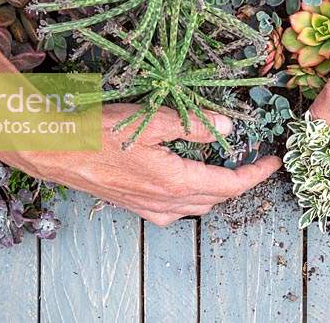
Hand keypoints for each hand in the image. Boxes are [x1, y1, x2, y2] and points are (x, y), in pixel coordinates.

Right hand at [0, 104, 281, 225]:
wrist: (54, 150)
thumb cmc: (99, 131)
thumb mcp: (152, 120)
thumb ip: (193, 124)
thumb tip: (228, 128)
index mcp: (175, 182)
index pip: (230, 184)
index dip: (256, 174)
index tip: (274, 162)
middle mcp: (166, 202)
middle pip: (216, 197)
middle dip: (241, 182)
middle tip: (255, 162)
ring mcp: (149, 208)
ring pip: (197, 205)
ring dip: (217, 189)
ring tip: (228, 168)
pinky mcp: (135, 206)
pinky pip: (174, 210)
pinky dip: (192, 197)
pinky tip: (188, 183)